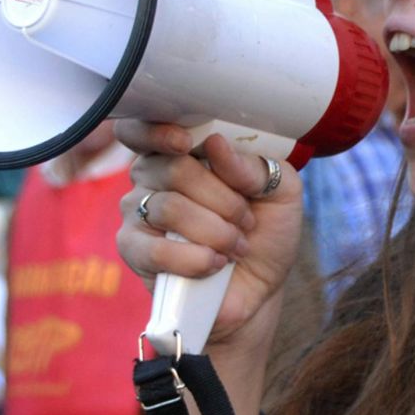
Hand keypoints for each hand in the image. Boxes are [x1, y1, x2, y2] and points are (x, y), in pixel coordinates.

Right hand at [114, 120, 304, 361]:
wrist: (259, 288)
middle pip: (172, 168)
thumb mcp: (281, 191)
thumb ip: (255, 165)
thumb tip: (215, 144)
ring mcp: (139, 212)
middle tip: (245, 219)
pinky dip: (193, 258)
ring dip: (215, 231)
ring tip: (236, 246)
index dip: (157, 130)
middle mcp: (153, 176)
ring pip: (168, 207)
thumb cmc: (265, 233)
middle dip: (221, 198)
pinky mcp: (134, 250)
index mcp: (184, 151)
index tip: (186, 143)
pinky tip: (215, 264)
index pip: (145, 126)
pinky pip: (154, 248)